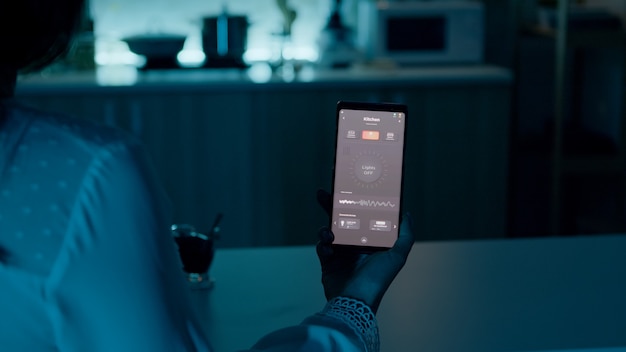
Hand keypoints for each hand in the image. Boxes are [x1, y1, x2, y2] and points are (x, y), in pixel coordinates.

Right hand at [316, 189, 413, 313]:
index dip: (357, 202)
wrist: (355, 301)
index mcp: (372, 240)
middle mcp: (357, 244)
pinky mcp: (328, 262)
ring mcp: (341, 253)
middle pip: (343, 219)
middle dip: (333, 206)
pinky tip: (327, 247)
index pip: (364, 216)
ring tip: (328, 232)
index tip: (351, 188)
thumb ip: (405, 235)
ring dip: (326, 227)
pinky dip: (323, 245)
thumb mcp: (397, 256)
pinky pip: (322, 246)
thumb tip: (407, 214)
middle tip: (324, 193)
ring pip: (330, 230)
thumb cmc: (377, 279)